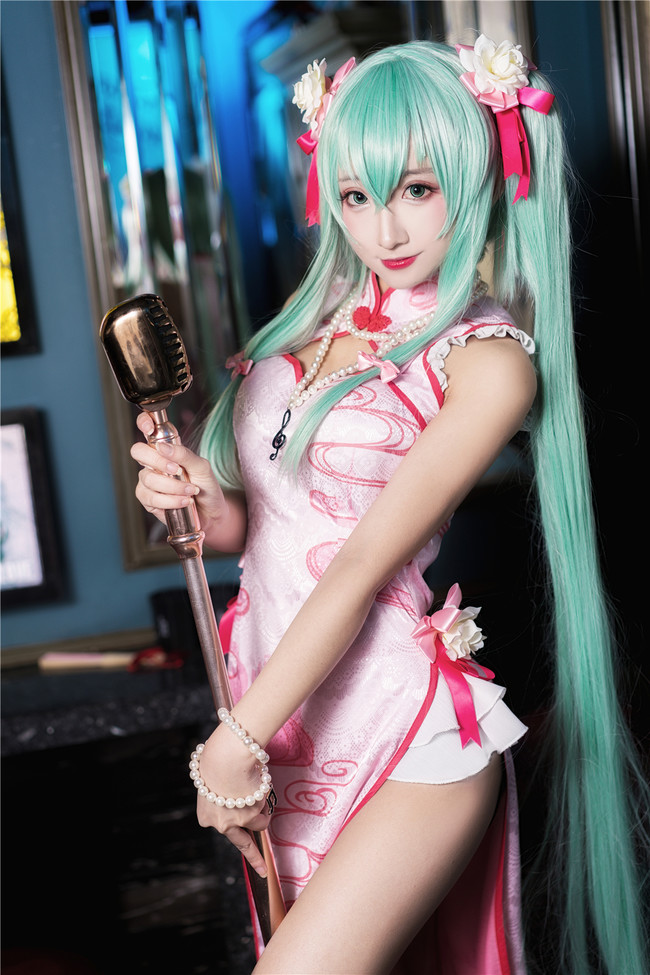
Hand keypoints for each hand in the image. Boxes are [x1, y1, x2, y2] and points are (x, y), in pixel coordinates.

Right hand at [131, 412, 226, 532]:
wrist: (211, 512)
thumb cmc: (206, 487)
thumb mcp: (201, 467)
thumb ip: (184, 454)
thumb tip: (163, 447)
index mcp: (166, 449)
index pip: (147, 429)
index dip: (144, 423)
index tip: (149, 428)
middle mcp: (153, 463)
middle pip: (138, 452)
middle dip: (158, 461)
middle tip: (177, 470)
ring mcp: (148, 481)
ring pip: (147, 478)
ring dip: (172, 487)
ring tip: (190, 491)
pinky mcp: (148, 500)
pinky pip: (150, 498)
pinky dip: (169, 501)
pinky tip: (183, 501)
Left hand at [194, 723, 271, 876]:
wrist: (226, 757)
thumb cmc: (218, 760)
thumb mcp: (213, 781)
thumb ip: (222, 794)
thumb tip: (237, 792)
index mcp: (206, 816)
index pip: (224, 827)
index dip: (236, 823)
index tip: (242, 837)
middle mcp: (220, 824)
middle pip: (242, 844)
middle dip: (254, 858)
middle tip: (263, 871)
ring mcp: (238, 822)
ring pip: (260, 822)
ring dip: (262, 808)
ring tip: (256, 788)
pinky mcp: (253, 816)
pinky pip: (266, 808)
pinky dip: (265, 798)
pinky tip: (256, 783)